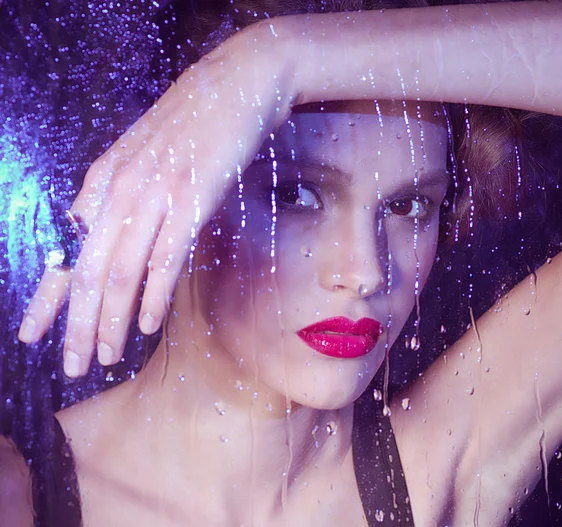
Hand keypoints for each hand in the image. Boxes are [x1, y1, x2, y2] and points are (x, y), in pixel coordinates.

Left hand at [18, 21, 297, 376]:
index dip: (48, 298)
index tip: (34, 334)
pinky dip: (153, 296)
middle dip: (77, 325)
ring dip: (112, 321)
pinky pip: (165, 257)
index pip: (65, 251)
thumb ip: (123, 195)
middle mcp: (118, 190)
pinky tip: (148, 326)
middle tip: (74, 366)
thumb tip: (110, 234)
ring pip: (121, 271)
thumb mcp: (145, 157)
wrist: (235, 84)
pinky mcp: (191, 199)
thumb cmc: (193, 124)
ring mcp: (154, 194)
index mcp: (102, 181)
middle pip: (88, 271)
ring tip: (106, 357)